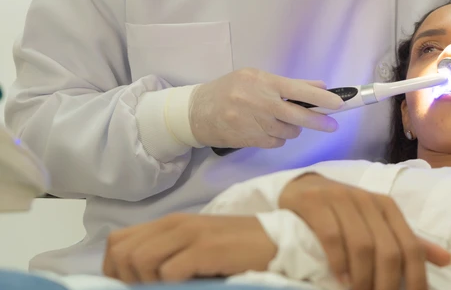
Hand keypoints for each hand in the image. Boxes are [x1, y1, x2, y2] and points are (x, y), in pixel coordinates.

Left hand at [103, 214, 275, 282]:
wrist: (278, 240)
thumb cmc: (236, 250)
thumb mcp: (195, 247)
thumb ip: (168, 253)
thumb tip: (136, 278)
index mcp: (170, 223)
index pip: (117, 242)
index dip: (116, 270)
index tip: (135, 285)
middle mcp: (175, 224)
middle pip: (122, 252)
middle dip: (128, 279)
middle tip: (153, 288)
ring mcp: (190, 234)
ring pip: (139, 261)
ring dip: (148, 282)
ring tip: (172, 286)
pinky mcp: (206, 248)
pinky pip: (168, 272)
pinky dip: (172, 285)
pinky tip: (192, 284)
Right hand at [190, 69, 343, 148]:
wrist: (197, 111)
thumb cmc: (230, 89)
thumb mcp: (257, 78)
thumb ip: (290, 84)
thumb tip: (321, 85)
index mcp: (263, 82)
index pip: (298, 90)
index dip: (320, 98)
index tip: (338, 103)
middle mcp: (259, 103)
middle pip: (297, 116)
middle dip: (319, 121)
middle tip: (332, 125)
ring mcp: (254, 123)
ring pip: (288, 131)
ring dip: (293, 128)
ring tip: (283, 120)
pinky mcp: (249, 140)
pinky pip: (276, 142)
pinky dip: (278, 138)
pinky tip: (270, 129)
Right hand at [279, 173, 450, 289]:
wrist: (303, 187)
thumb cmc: (346, 211)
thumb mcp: (379, 221)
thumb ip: (409, 240)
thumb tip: (447, 260)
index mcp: (388, 207)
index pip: (411, 246)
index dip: (416, 279)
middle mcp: (368, 201)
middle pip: (389, 250)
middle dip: (388, 285)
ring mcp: (341, 199)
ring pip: (362, 245)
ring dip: (363, 278)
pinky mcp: (315, 203)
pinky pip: (332, 236)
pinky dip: (339, 262)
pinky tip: (341, 279)